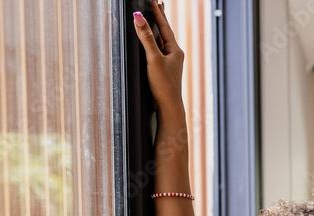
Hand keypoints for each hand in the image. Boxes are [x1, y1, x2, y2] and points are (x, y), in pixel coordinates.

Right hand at [132, 0, 184, 120]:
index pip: (164, 26)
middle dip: (160, 18)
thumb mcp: (153, 59)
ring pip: (162, 41)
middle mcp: (174, 55)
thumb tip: (139, 18)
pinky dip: (155, 42)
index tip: (152, 0)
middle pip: (165, 31)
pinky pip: (158, 51)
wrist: (169, 108)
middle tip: (157, 5)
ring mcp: (170, 63)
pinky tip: (154, 44)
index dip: (157, 12)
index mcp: (175, 50)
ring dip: (157, 29)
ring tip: (155, 19)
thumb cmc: (164, 86)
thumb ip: (146, 38)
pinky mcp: (164, 70)